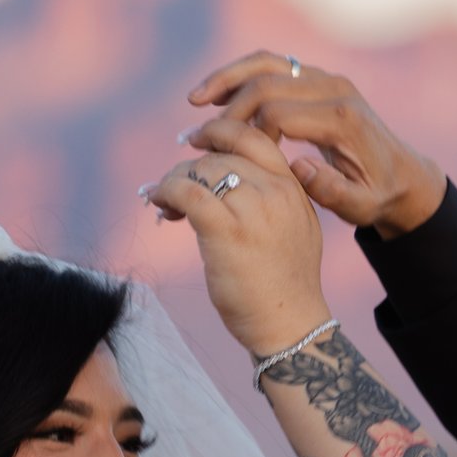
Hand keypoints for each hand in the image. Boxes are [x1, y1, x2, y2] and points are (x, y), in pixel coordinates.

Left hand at [139, 118, 332, 360]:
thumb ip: (275, 197)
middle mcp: (275, 191)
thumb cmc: (287, 284)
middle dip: (188, 169)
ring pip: (200, 172)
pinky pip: (187, 193)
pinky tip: (159, 204)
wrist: (290, 324)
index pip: (252, 137)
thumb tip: (236, 179)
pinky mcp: (226, 231)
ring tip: (162, 203)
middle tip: (171, 191)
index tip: (195, 141)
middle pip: (218, 157)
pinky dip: (166, 192)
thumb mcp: (297, 227)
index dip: (217, 132)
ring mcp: (252, 209)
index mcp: (292, 186)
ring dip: (173, 182)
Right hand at [184, 53, 448, 238]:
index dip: (245, 133)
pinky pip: (273, 65)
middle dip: (227, 106)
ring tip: (195, 100)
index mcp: (341, 119)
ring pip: (267, 62)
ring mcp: (326, 78)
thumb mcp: (361, 207)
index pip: (278, 112)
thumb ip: (331, 191)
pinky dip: (242, 75)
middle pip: (267, 81)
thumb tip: (298, 168)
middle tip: (196, 134)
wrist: (403, 174)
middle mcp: (334, 89)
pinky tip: (215, 94)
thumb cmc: (378, 195)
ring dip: (227, 78)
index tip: (224, 158)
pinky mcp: (317, 78)